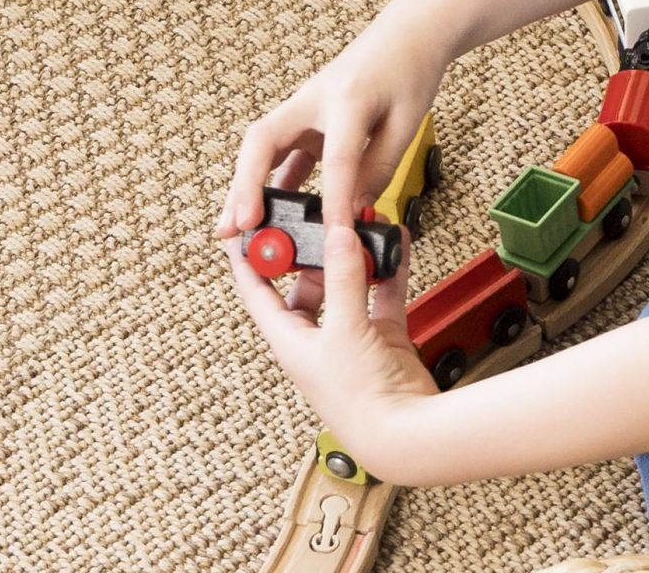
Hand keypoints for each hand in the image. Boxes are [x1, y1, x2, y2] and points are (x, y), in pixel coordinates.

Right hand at [218, 7, 451, 271]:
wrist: (408, 31)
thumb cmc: (409, 70)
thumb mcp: (407, 123)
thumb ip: (377, 170)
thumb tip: (354, 214)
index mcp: (348, 98)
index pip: (335, 160)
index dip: (332, 204)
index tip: (331, 240)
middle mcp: (315, 99)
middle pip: (263, 141)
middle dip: (244, 186)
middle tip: (235, 227)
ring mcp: (306, 107)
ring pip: (263, 147)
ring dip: (247, 186)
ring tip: (236, 228)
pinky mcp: (308, 117)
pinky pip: (283, 152)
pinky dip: (274, 181)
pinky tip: (272, 212)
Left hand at [224, 195, 440, 481]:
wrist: (406, 434)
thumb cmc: (360, 400)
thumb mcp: (345, 331)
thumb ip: (343, 278)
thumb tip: (336, 232)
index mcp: (290, 340)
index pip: (256, 291)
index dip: (247, 257)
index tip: (242, 223)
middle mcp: (317, 337)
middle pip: (304, 282)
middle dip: (311, 249)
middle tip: (315, 214)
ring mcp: (350, 335)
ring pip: (345, 283)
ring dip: (352, 255)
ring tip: (358, 222)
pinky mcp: (382, 336)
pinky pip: (382, 291)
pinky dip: (388, 267)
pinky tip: (396, 240)